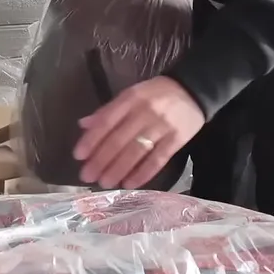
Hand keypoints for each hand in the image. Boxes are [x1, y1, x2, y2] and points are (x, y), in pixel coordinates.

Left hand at [73, 76, 205, 188]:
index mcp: (131, 98)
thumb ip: (109, 110)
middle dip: (101, 160)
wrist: (194, 89)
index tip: (79, 156)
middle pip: (119, 139)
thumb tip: (84, 126)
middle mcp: (145, 112)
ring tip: (105, 183)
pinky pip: (157, 159)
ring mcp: (162, 126)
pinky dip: (142, 173)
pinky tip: (129, 184)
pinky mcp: (177, 139)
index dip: (92, 139)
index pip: (107, 121)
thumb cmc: (157, 93)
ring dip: (118, 169)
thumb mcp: (131, 94)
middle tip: (87, 176)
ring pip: (136, 152)